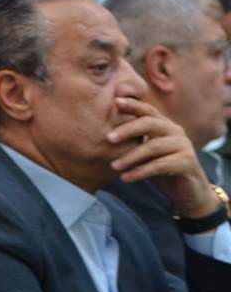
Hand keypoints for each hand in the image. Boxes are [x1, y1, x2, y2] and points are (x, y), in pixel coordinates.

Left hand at [108, 97, 220, 218]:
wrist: (187, 191)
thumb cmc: (161, 169)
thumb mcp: (144, 154)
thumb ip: (132, 142)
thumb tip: (102, 135)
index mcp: (164, 125)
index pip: (148, 111)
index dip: (133, 105)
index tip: (115, 101)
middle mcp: (175, 131)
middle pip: (150, 123)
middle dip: (128, 129)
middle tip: (108, 138)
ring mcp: (183, 146)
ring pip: (154, 146)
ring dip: (131, 156)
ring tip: (113, 166)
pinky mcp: (187, 163)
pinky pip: (160, 165)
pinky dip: (140, 171)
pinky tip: (125, 178)